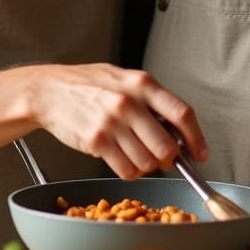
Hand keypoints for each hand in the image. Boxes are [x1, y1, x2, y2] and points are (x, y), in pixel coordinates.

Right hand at [25, 62, 206, 178]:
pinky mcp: (96, 141)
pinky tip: (120, 158)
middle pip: (167, 146)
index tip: (200, 154)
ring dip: (146, 165)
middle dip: (168, 158)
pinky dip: (129, 171)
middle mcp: (129, 103)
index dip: (196, 138)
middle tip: (161, 157)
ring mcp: (112, 123)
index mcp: (142, 84)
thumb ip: (150, 99)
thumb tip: (177, 128)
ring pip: (147, 163)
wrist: (49, 91)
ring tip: (133, 151)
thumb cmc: (88, 84)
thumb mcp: (124, 78)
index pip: (182, 113)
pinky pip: (127, 170)